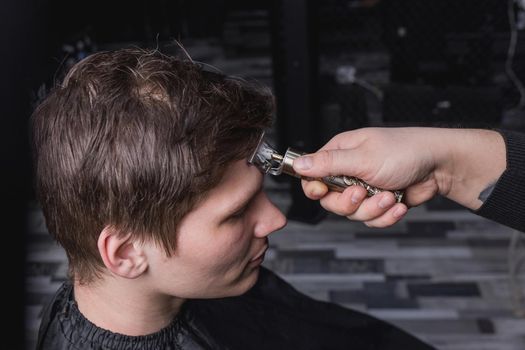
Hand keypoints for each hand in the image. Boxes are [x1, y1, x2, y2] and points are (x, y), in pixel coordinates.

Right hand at [292, 127, 442, 226]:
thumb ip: (328, 164)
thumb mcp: (362, 157)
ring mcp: (365, 188)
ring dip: (372, 208)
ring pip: (352, 213)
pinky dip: (386, 215)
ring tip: (388, 195)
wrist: (440, 166)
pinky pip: (371, 220)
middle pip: (330, 200)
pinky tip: (397, 203)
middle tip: (362, 193)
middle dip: (349, 203)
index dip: (314, 188)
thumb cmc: (405, 151)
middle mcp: (349, 171)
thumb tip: (298, 164)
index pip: (312, 175)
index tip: (322, 192)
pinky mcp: (379, 202)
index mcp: (340, 154)